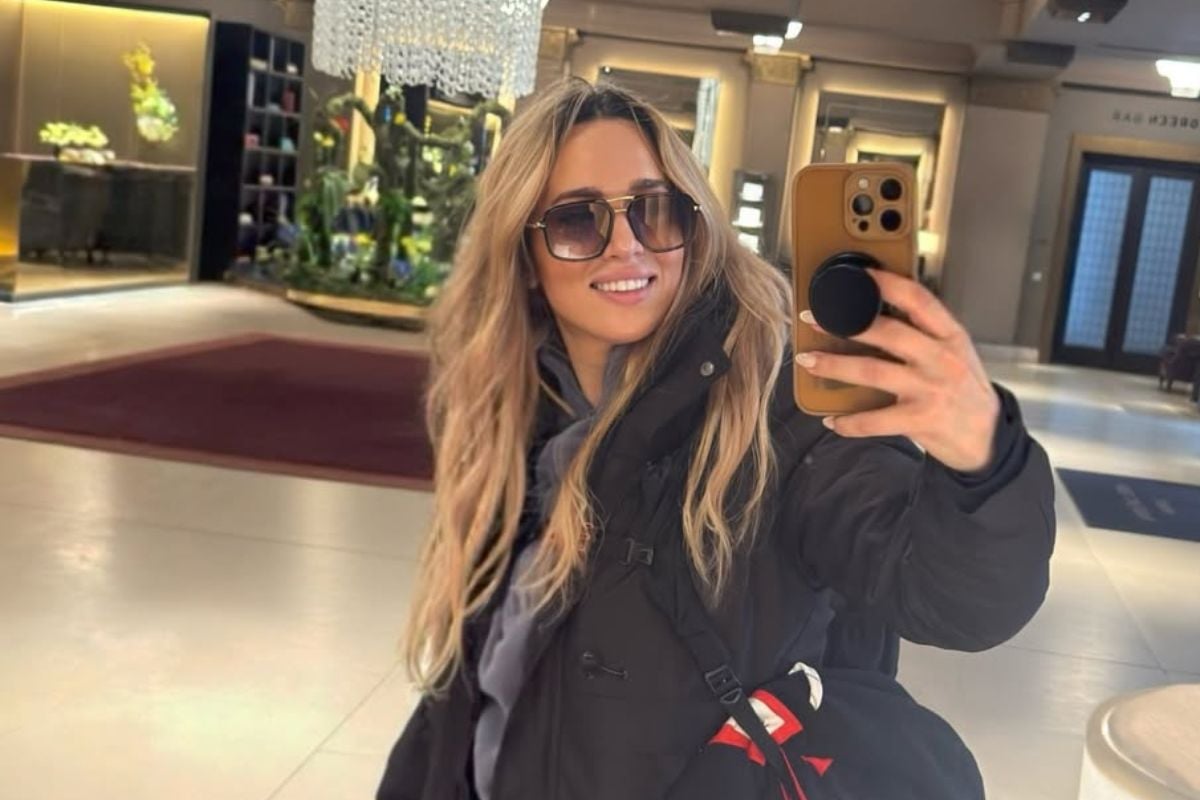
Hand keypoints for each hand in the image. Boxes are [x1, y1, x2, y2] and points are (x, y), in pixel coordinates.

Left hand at [795, 269, 999, 472]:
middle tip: (813, 320)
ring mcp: (930, 390)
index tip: (859, 275)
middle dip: (845, 324)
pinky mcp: (920, 420)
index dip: (888, 284)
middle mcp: (941, 359)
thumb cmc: (964, 391)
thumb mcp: (955, 353)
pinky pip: (875, 420)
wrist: (987, 438)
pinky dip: (849, 422)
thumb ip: (924, 333)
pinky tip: (832, 420)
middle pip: (888, 333)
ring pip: (872, 372)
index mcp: (951, 336)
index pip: (919, 300)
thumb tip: (873, 314)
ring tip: (809, 361)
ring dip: (834, 366)